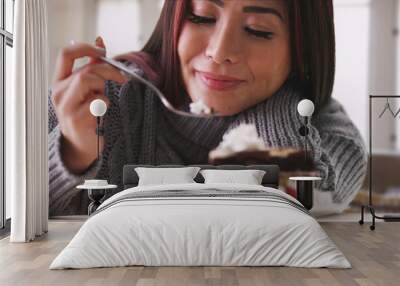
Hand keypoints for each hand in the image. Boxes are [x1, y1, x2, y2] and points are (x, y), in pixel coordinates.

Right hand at [51, 36, 127, 173]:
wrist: (80, 144)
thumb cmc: (84, 115)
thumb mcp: (85, 89)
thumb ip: (92, 66)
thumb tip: (99, 43)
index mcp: (59, 82)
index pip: (66, 54)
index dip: (85, 48)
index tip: (102, 51)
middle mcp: (58, 93)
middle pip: (84, 69)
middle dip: (108, 71)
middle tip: (122, 78)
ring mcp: (66, 107)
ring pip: (88, 81)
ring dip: (104, 86)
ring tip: (106, 96)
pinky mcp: (77, 119)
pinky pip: (97, 101)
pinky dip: (105, 103)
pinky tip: (102, 111)